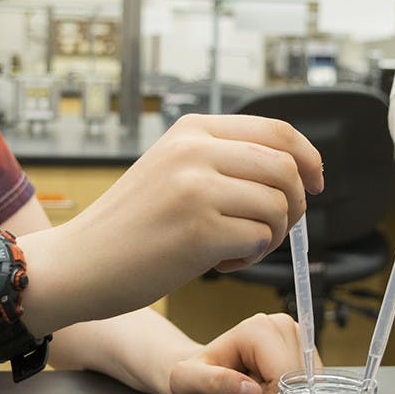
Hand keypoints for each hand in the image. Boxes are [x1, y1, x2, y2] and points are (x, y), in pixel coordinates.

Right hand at [49, 114, 323, 320]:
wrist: (78, 264)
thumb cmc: (129, 226)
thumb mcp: (171, 168)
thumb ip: (222, 159)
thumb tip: (292, 169)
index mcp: (192, 129)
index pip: (278, 131)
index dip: (309, 158)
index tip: (316, 182)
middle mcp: (195, 151)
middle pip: (287, 168)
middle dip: (296, 203)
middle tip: (274, 228)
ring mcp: (196, 189)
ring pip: (279, 206)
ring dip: (271, 235)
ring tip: (235, 247)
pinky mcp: (199, 231)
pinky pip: (260, 239)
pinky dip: (250, 256)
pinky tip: (218, 262)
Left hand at [167, 313, 321, 393]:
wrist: (200, 376)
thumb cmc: (193, 377)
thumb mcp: (189, 383)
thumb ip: (216, 384)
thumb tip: (251, 391)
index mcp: (257, 329)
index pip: (284, 378)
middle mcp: (280, 325)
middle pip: (300, 380)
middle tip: (246, 391)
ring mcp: (295, 334)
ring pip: (308, 384)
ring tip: (254, 386)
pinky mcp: (303, 347)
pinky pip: (312, 383)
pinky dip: (291, 392)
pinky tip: (267, 384)